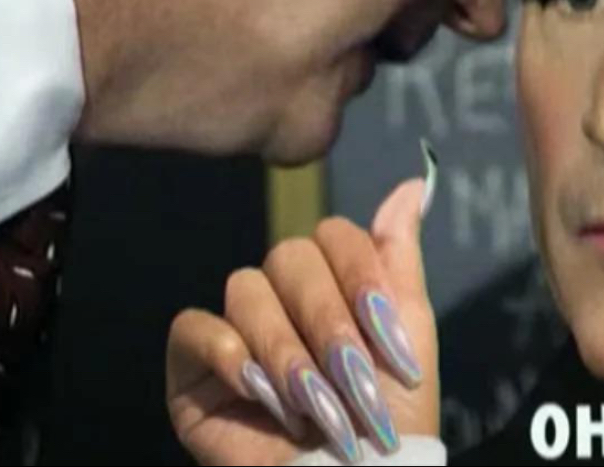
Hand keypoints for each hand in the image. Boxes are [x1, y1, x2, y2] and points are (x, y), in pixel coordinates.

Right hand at [166, 179, 438, 464]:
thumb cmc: (386, 419)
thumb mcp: (408, 334)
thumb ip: (400, 257)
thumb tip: (411, 183)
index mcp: (332, 281)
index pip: (334, 235)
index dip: (361, 276)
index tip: (388, 335)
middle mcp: (280, 295)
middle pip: (289, 256)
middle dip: (328, 321)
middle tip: (352, 379)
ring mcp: (234, 326)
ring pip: (246, 289)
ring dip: (287, 351)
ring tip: (312, 405)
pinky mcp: (192, 364)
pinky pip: (195, 327)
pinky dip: (232, 357)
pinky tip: (261, 396)